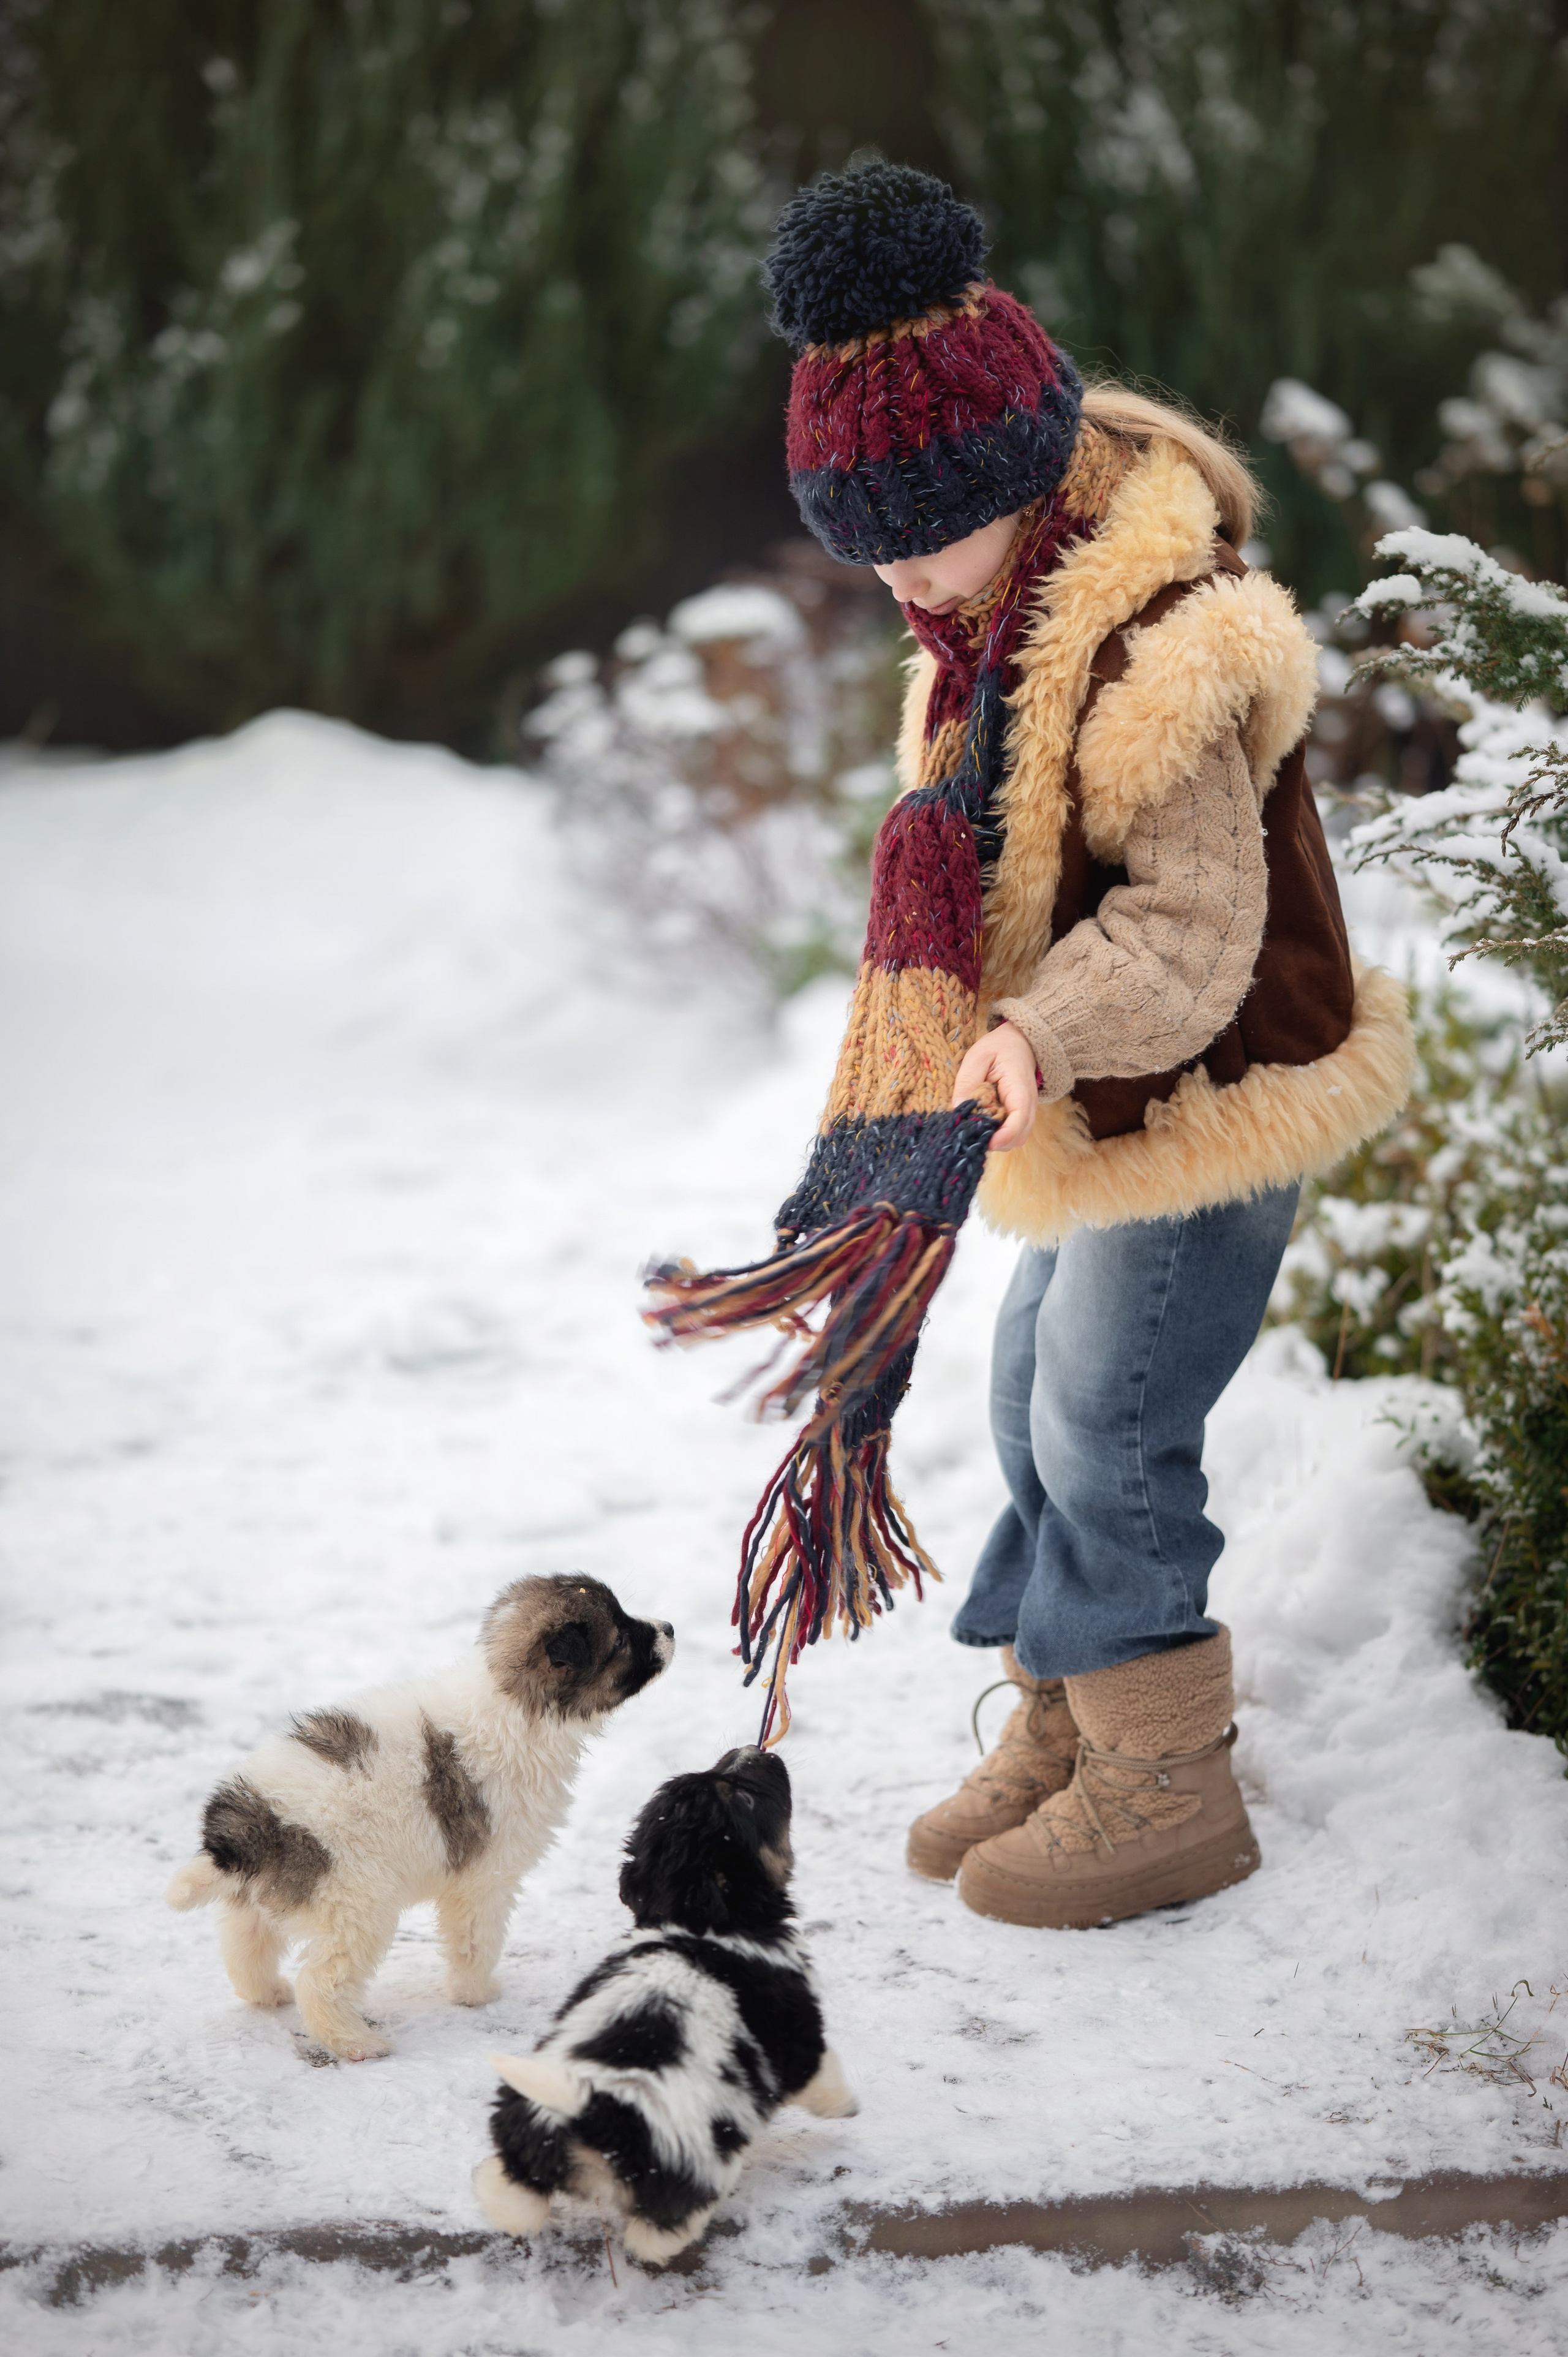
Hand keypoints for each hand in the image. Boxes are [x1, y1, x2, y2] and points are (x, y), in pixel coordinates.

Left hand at [951, 1021, 1038, 1152]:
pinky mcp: (1020, 1114)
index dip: (1003, 1136)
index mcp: (1020, 1088)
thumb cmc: (999, 1047)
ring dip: (997, 1140)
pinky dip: (998, 1134)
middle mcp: (1029, 1104)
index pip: (1019, 1120)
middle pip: (1018, 1137)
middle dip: (997, 1142)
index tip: (985, 1142)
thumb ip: (968, 1080)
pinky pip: (1012, 1132)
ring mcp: (1027, 1111)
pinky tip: (983, 1124)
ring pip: (1016, 1138)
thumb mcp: (978, 1056)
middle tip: (972, 1134)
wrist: (1020, 1042)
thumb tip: (958, 1107)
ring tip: (976, 1128)